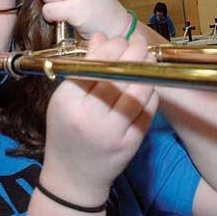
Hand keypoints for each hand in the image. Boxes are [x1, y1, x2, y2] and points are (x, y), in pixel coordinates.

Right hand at [40, 33, 158, 204]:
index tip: (120, 39)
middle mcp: (89, 116)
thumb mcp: (64, 100)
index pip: (93, 65)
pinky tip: (150, 83)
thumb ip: (82, 68)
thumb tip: (101, 37)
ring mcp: (111, 132)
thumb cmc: (67, 133)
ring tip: (149, 58)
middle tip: (139, 42)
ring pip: (137, 92)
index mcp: (67, 102)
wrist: (73, 178)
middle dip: (133, 53)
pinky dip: (151, 93)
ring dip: (147, 70)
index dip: (112, 47)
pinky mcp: (130, 144)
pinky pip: (147, 112)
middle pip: (117, 76)